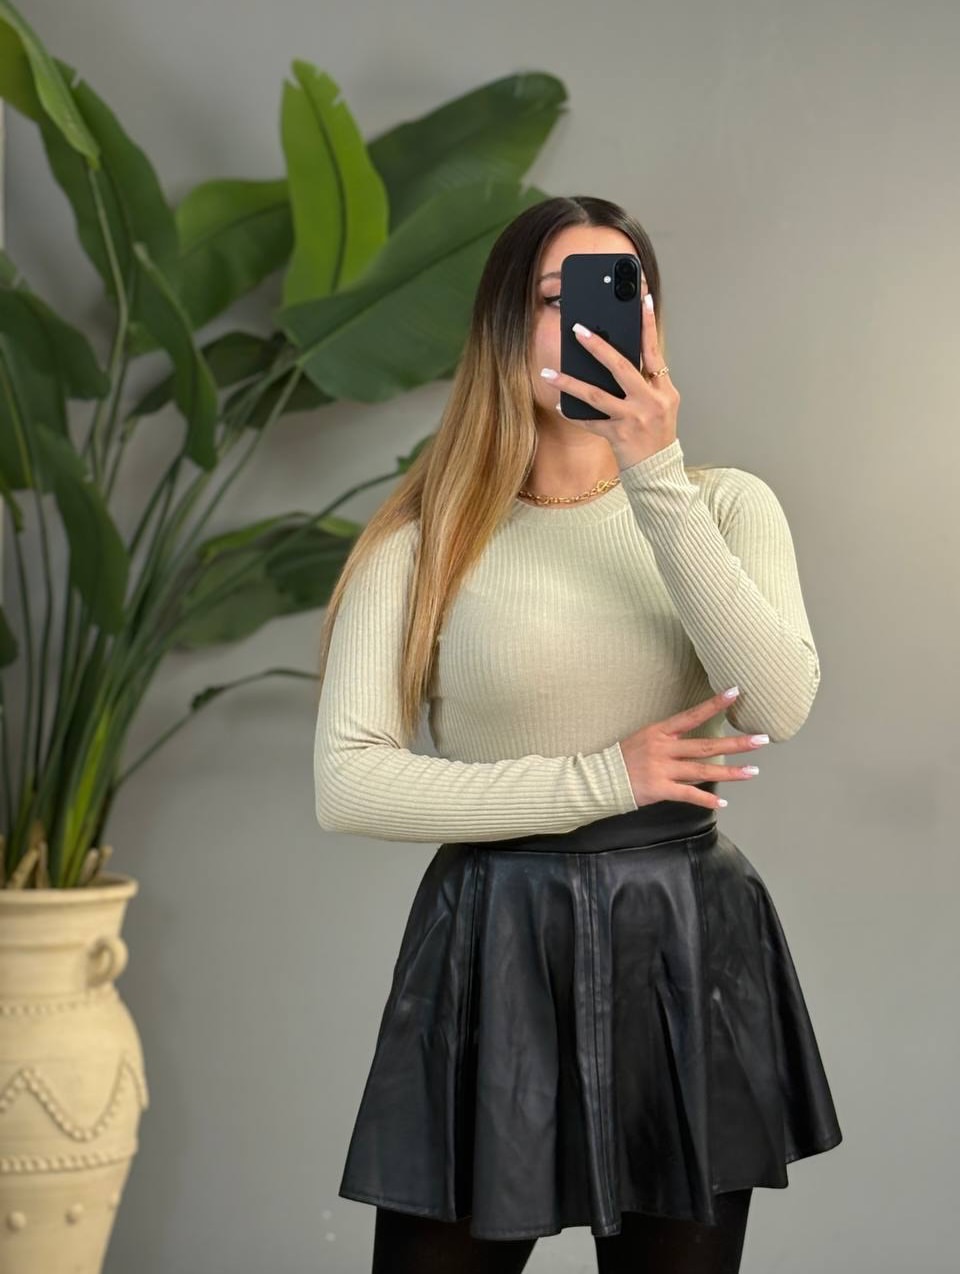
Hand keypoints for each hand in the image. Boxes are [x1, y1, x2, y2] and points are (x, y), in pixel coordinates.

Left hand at [543, 273, 679, 467]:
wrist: (658, 471)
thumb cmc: (657, 435)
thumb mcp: (661, 405)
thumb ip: (646, 382)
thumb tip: (618, 358)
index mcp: (663, 390)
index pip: (654, 351)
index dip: (648, 325)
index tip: (641, 300)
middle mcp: (650, 402)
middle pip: (621, 367)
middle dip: (598, 347)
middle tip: (577, 330)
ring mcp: (633, 419)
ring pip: (596, 395)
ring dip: (570, 383)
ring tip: (549, 373)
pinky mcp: (618, 436)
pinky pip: (590, 422)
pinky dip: (573, 414)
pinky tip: (559, 406)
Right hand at [618, 687, 769, 810]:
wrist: (599, 779)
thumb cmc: (622, 759)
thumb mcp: (643, 739)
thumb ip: (669, 740)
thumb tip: (694, 742)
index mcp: (660, 732)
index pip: (692, 715)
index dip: (714, 704)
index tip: (735, 693)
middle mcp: (664, 748)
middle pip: (706, 745)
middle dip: (736, 742)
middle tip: (761, 739)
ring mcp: (662, 769)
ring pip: (702, 770)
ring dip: (730, 772)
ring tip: (753, 771)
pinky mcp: (659, 789)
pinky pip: (688, 795)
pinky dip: (706, 800)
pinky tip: (722, 803)